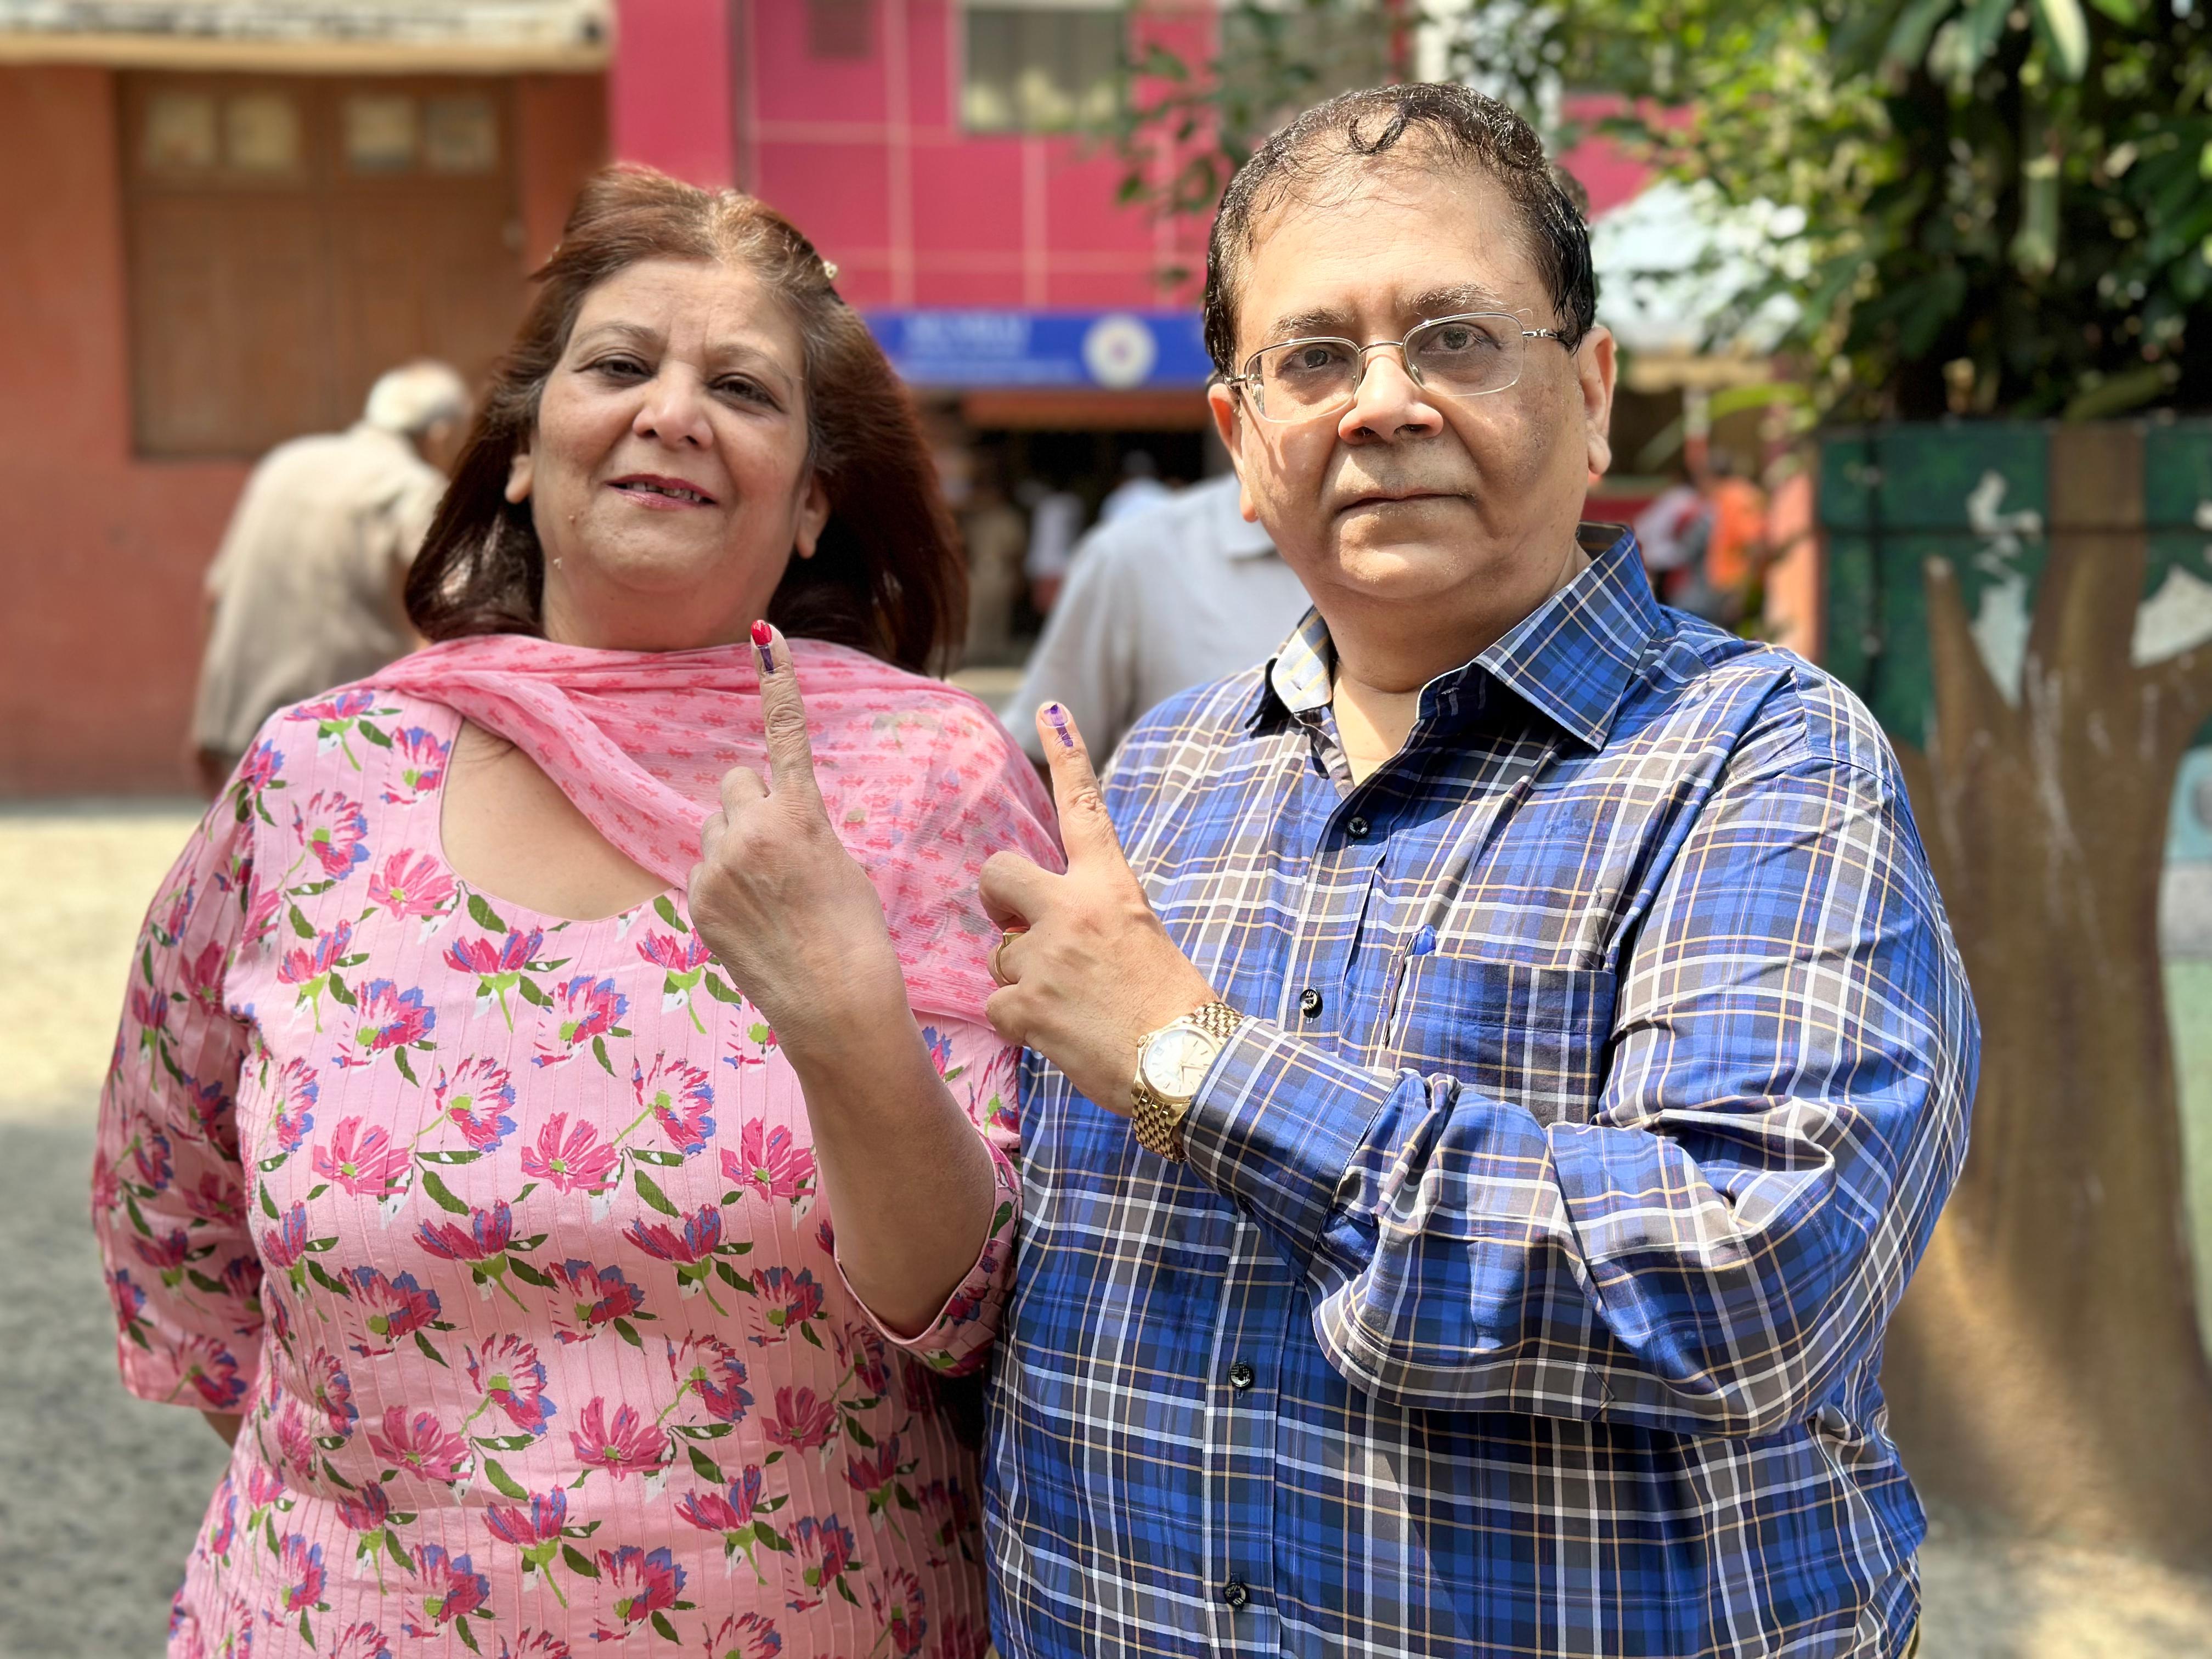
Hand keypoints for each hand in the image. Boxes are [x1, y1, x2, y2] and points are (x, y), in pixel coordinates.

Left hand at [686, 625, 906, 1058]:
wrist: (837, 1004)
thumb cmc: (854, 935)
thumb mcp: (837, 864)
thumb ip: (795, 829)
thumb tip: (755, 821)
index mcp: (799, 815)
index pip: (786, 733)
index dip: (777, 680)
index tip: (766, 631)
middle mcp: (750, 832)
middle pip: (736, 785)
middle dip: (751, 807)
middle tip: (781, 855)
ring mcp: (716, 869)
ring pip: (715, 830)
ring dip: (735, 850)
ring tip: (771, 900)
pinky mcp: (697, 902)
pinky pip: (701, 872)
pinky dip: (722, 889)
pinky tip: (754, 922)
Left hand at [979, 703, 1219, 1112]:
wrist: (1184, 1065)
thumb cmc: (1172, 1007)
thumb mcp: (1141, 936)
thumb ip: (1092, 917)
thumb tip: (1046, 925)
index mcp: (1111, 887)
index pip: (1083, 809)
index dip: (1066, 755)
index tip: (1049, 710)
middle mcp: (1072, 910)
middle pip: (997, 874)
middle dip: (999, 900)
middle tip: (1021, 928)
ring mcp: (1044, 957)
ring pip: (999, 955)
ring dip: (1022, 980)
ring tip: (1071, 1006)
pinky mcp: (1025, 1005)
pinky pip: (996, 1006)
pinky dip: (1018, 1024)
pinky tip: (1056, 1035)